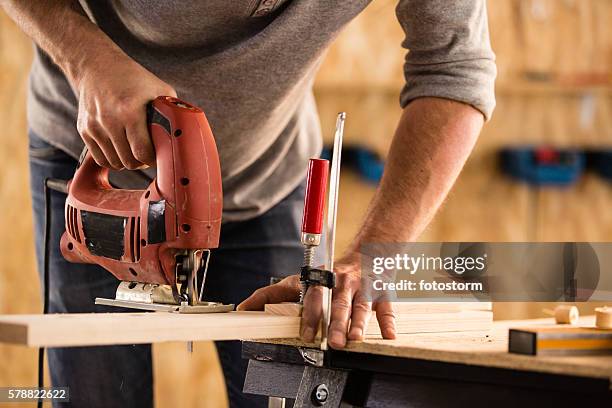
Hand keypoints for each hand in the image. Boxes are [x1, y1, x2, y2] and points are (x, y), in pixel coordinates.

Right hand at [73, 52, 176, 168]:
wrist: (96, 65)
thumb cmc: (133, 78)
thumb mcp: (159, 89)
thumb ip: (172, 112)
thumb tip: (185, 132)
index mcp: (129, 111)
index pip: (142, 152)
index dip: (153, 159)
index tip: (159, 156)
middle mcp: (109, 120)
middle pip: (128, 161)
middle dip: (142, 162)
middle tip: (149, 155)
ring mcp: (94, 126)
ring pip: (114, 163)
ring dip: (127, 162)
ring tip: (135, 152)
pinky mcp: (84, 130)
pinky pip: (100, 159)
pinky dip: (112, 160)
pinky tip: (122, 151)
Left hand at [237, 254, 395, 347]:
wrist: (367, 252)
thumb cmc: (329, 275)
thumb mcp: (299, 280)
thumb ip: (270, 294)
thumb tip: (242, 309)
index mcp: (321, 279)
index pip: (314, 296)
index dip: (311, 315)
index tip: (308, 334)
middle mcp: (341, 282)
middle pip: (338, 302)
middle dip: (336, 322)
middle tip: (334, 342)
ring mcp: (362, 287)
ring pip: (361, 305)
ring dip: (358, 323)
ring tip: (355, 339)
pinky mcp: (381, 292)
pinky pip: (386, 307)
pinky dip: (388, 322)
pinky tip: (389, 335)